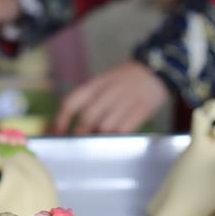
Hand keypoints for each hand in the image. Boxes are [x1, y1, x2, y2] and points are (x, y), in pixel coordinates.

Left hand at [53, 60, 168, 135]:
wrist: (156, 70)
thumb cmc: (126, 79)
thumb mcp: (105, 82)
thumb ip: (91, 99)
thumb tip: (77, 125)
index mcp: (96, 84)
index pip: (71, 102)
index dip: (61, 120)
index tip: (57, 133)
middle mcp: (108, 92)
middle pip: (87, 117)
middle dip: (81, 134)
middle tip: (79, 145)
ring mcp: (125, 101)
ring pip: (105, 126)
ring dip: (99, 138)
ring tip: (97, 145)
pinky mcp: (141, 110)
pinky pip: (124, 129)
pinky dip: (116, 138)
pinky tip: (115, 142)